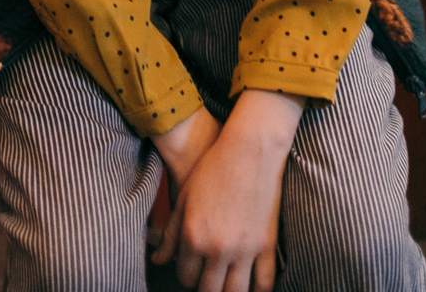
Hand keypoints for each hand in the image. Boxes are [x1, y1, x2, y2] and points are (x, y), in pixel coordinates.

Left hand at [152, 90, 302, 291]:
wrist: (250, 149)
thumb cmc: (213, 169)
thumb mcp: (185, 198)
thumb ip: (170, 233)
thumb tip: (158, 259)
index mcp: (194, 237)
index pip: (185, 277)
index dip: (186, 275)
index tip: (192, 268)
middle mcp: (218, 248)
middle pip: (208, 291)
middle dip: (205, 287)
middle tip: (208, 277)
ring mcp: (245, 249)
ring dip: (228, 291)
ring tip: (227, 281)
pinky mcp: (267, 245)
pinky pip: (265, 282)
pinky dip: (258, 290)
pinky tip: (251, 285)